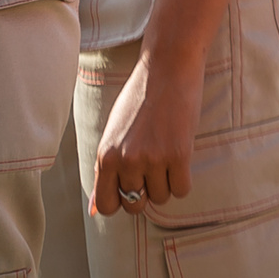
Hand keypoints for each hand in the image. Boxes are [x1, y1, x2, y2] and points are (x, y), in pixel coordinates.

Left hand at [91, 49, 198, 217]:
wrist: (168, 67)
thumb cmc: (139, 98)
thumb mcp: (113, 133)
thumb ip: (104, 170)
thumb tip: (95, 211)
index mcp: (105, 156)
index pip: (107, 206)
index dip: (120, 201)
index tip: (131, 186)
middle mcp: (127, 161)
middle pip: (136, 205)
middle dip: (145, 192)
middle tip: (152, 167)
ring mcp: (154, 158)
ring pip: (161, 197)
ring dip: (166, 182)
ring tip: (167, 155)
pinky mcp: (180, 154)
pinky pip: (182, 189)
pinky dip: (183, 179)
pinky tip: (180, 158)